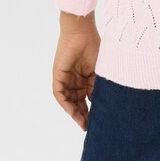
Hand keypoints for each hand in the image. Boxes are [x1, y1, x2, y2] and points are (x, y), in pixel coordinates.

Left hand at [52, 11, 99, 130]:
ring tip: (82, 124)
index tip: (98, 123)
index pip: (88, 100)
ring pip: (68, 101)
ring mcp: (66, 79)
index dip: (92, 112)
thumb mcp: (100, 72)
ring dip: (75, 113)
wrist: (82, 32)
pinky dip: (66, 104)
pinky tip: (73, 112)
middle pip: (77, 103)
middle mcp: (75, 81)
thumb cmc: (95, 47)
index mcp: (87, 79)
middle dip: (83, 116)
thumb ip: (99, 88)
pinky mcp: (58, 76)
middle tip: (89, 128)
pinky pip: (59, 94)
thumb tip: (101, 106)